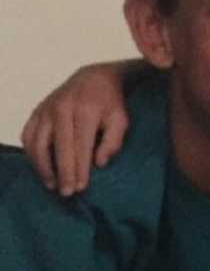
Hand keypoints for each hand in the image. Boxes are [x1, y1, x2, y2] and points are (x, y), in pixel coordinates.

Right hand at [20, 62, 128, 195]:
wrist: (93, 78)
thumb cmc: (109, 103)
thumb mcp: (120, 119)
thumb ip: (113, 141)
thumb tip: (99, 164)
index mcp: (86, 110)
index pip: (81, 146)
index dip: (79, 168)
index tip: (80, 187)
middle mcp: (63, 108)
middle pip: (59, 147)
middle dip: (62, 172)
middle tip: (65, 193)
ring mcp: (46, 109)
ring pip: (38, 143)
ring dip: (43, 167)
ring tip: (52, 184)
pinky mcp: (36, 111)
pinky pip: (28, 135)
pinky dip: (32, 153)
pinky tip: (41, 166)